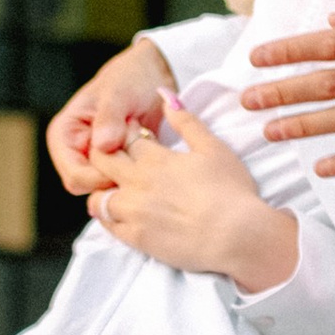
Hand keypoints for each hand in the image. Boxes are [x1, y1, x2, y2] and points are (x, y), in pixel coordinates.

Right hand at [47, 36, 171, 196]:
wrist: (155, 74)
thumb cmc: (131, 76)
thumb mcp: (119, 92)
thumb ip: (109, 118)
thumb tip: (101, 145)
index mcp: (64, 136)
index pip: (75, 177)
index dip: (102, 176)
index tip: (127, 157)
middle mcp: (75, 153)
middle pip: (92, 188)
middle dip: (118, 173)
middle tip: (138, 141)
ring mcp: (95, 161)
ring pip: (110, 188)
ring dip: (131, 171)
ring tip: (143, 138)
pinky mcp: (116, 166)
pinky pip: (126, 183)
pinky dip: (140, 170)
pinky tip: (148, 147)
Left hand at [91, 98, 301, 292]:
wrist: (236, 236)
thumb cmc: (230, 190)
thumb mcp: (213, 148)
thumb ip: (186, 121)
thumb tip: (165, 95)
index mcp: (154, 158)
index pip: (123, 138)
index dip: (123, 134)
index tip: (130, 136)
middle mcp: (137, 182)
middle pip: (102, 162)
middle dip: (102, 156)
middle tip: (115, 160)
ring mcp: (133, 212)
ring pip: (97, 196)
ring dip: (101, 190)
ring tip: (113, 190)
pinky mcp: (136, 238)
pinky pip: (107, 225)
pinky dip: (107, 217)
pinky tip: (117, 214)